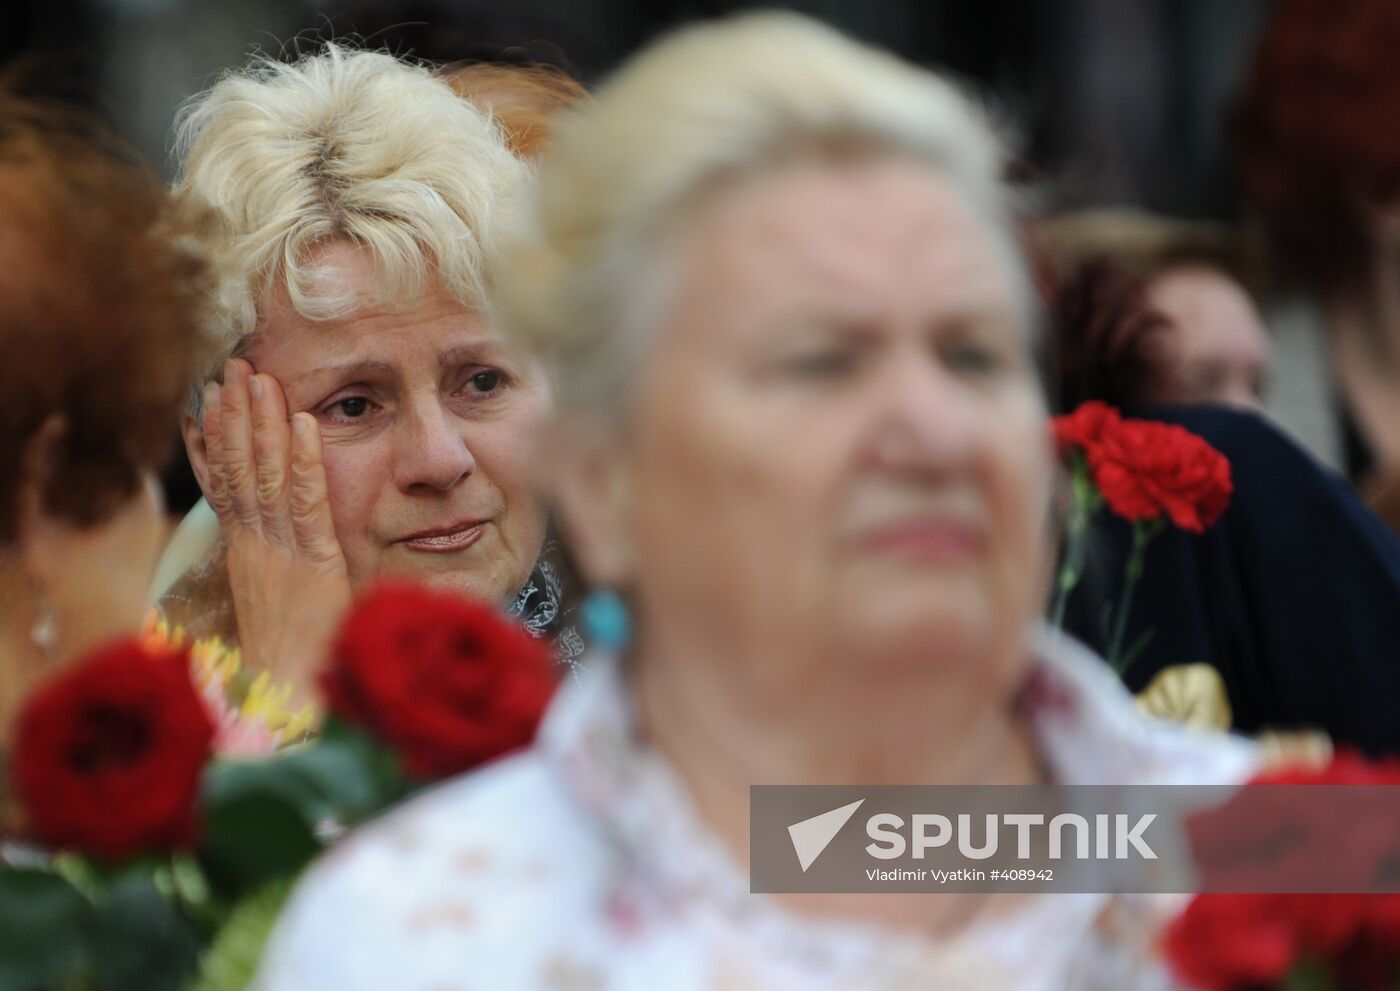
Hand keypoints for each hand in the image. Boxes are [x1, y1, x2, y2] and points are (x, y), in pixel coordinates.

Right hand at [202, 359, 351, 705]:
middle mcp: (256, 551)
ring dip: (262, 425)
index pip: (226, 490)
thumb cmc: (298, 668)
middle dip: (237, 417)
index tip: (208, 403)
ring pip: (267, 478)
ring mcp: (280, 555)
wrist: (292, 710)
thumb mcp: (284, 613)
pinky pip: (308, 503)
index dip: (216, 444)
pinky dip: (305, 461)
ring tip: (257, 378)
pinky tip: (303, 424)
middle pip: (241, 472)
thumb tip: (290, 560)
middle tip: (233, 368)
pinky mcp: (314, 565)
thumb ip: (286, 578)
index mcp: (246, 560)